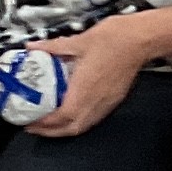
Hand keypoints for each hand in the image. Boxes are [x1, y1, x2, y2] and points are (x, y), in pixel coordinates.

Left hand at [19, 18, 152, 137]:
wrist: (140, 39)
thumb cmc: (115, 39)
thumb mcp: (78, 41)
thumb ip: (53, 47)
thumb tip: (34, 47)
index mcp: (84, 89)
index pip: (61, 116)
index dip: (44, 123)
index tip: (31, 121)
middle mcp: (96, 100)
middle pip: (71, 128)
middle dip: (50, 132)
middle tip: (35, 127)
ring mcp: (106, 102)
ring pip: (83, 126)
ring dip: (64, 129)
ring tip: (50, 124)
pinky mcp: (114, 99)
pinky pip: (94, 119)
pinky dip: (78, 122)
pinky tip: (72, 114)